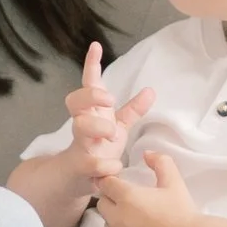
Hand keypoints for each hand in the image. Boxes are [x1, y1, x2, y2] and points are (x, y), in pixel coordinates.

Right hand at [63, 43, 154, 185]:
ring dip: (96, 126)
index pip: (89, 84)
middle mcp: (82, 125)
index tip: (96, 46)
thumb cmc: (97, 149)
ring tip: (112, 133)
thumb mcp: (118, 128)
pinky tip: (116, 166)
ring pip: (79, 127)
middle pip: (75, 100)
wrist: (77, 180)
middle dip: (91, 95)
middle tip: (110, 100)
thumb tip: (150, 90)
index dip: (91, 65)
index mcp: (92, 112)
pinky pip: (89, 163)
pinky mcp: (79, 168)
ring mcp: (79, 145)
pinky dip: (104, 165)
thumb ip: (132, 111)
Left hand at [91, 146, 200, 226]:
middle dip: (112, 199)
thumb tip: (147, 154)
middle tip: (131, 200)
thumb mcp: (174, 182)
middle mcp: (117, 218)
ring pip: (107, 224)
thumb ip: (160, 162)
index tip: (123, 183)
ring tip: (136, 218)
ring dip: (116, 219)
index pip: (105, 183)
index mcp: (127, 197)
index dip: (113, 181)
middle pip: (103, 203)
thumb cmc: (182, 212)